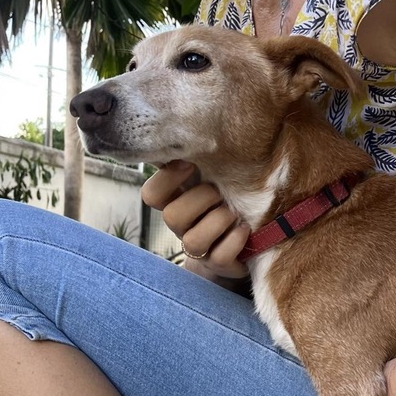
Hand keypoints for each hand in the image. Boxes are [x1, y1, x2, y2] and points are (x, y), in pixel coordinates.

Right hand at [141, 160, 250, 280]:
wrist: (243, 240)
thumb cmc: (225, 200)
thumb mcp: (210, 178)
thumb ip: (199, 161)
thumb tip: (194, 130)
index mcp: (175, 202)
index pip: (151, 194)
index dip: (167, 180)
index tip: (190, 165)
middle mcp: (181, 227)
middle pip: (172, 217)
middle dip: (202, 200)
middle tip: (220, 194)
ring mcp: (198, 249)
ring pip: (193, 241)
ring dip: (218, 222)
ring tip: (234, 214)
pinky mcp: (217, 264)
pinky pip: (219, 257)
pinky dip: (234, 240)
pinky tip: (244, 229)